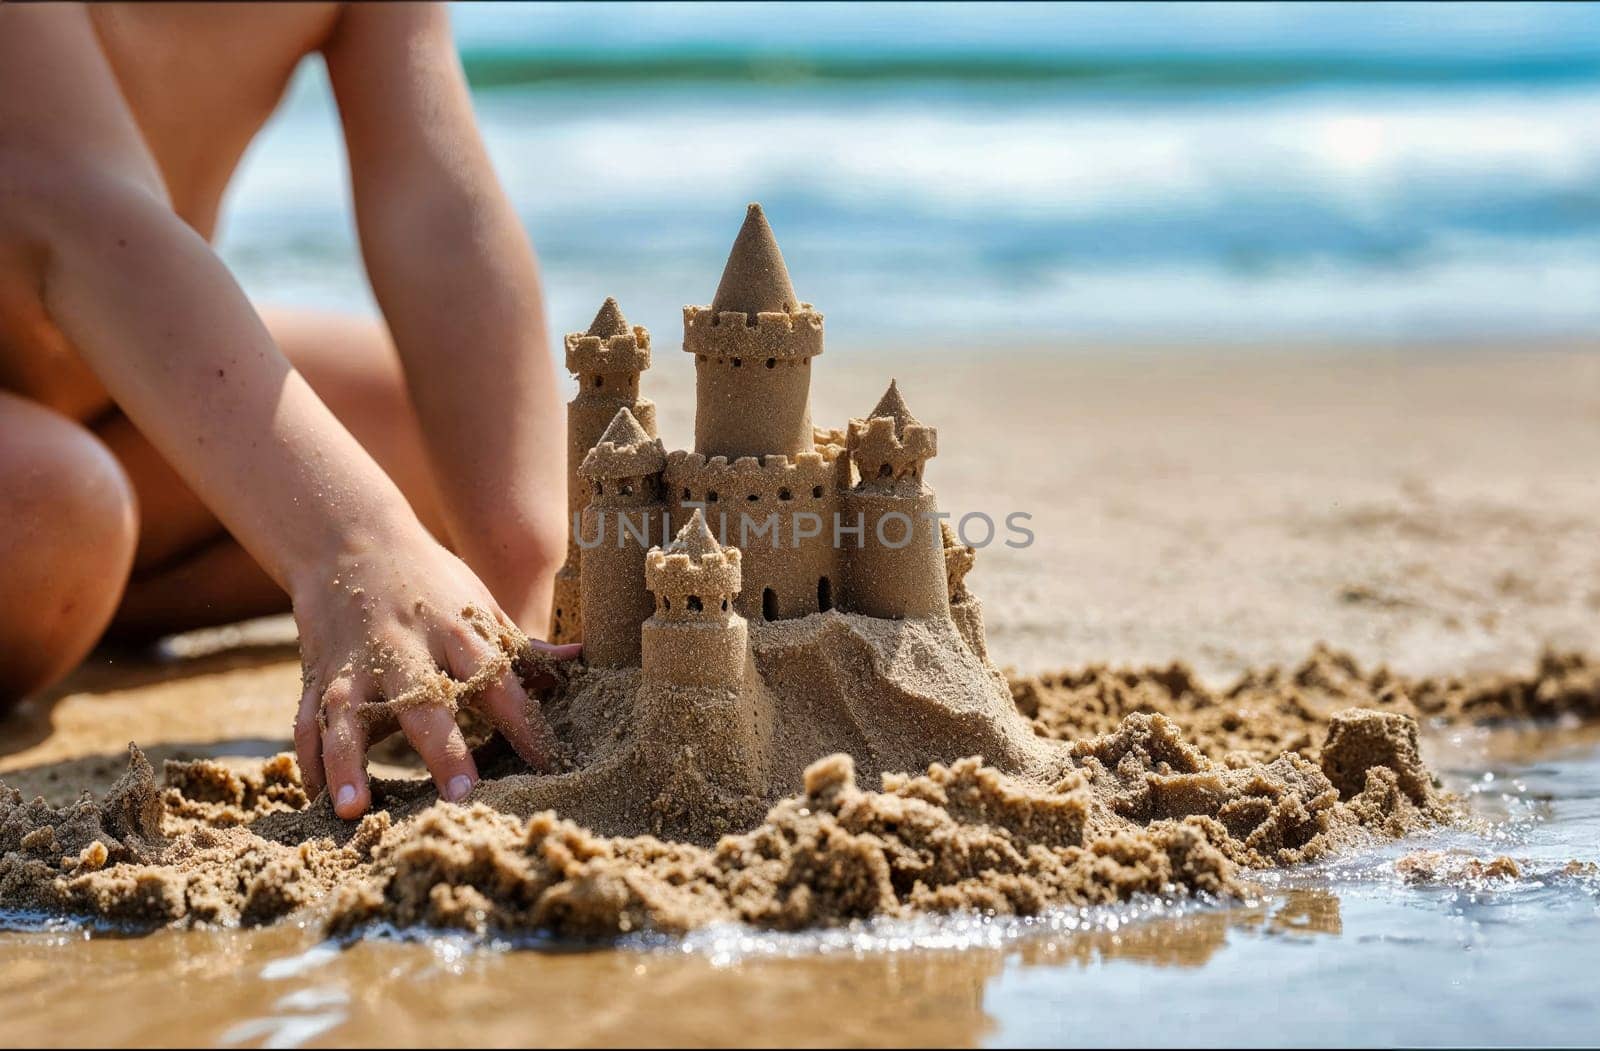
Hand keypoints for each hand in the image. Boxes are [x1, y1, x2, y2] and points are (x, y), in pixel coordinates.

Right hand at [290, 524, 579, 818]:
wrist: (349, 539)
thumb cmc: (430, 581)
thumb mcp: (480, 602)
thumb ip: (522, 645)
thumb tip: (579, 660)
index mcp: (456, 632)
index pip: (497, 681)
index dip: (523, 723)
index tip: (546, 764)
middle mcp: (404, 650)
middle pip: (424, 701)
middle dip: (442, 749)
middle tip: (460, 796)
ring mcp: (355, 665)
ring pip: (347, 718)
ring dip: (348, 764)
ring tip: (354, 811)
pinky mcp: (318, 676)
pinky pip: (308, 724)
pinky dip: (312, 764)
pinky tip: (320, 803)